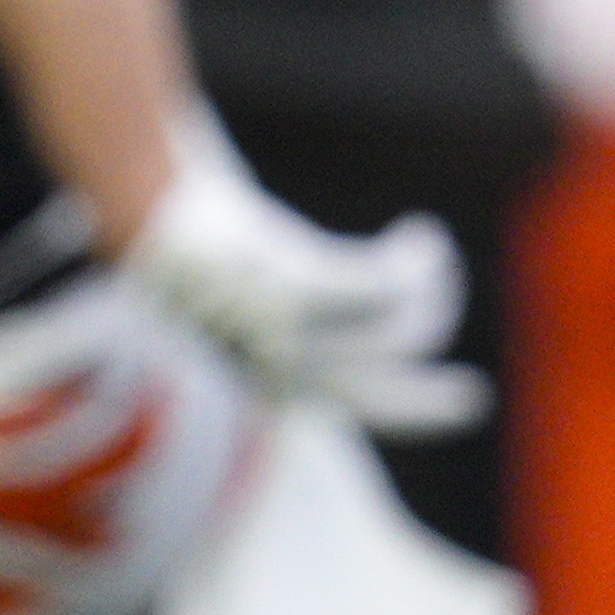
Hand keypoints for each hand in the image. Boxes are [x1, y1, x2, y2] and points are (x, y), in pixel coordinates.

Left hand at [122, 136, 486, 433]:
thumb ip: (289, 324)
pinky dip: (414, 261)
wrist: (144, 204)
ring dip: (430, 285)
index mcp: (270, 379)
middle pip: (390, 370)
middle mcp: (278, 365)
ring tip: (426, 251)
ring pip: (398, 326)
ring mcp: (285, 327)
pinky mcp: (291, 281)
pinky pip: (383, 285)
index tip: (471, 397)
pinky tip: (418, 236)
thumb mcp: (240, 301)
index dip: (423, 410)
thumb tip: (345, 322)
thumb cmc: (188, 250)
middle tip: (453, 322)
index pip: (363, 406)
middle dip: (436, 357)